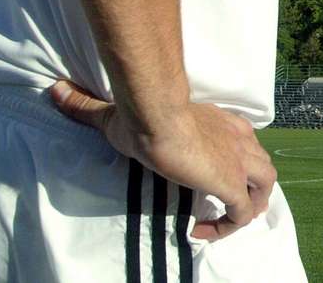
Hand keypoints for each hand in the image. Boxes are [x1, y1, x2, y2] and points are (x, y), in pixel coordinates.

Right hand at [50, 80, 275, 240]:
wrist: (157, 117)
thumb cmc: (143, 115)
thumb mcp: (117, 113)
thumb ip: (89, 106)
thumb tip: (57, 92)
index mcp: (222, 122)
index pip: (242, 139)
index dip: (233, 158)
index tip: (207, 176)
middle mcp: (238, 140)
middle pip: (261, 162)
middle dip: (253, 184)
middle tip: (231, 201)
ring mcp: (238, 162)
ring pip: (265, 184)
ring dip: (251, 204)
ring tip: (226, 219)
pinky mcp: (230, 184)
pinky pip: (243, 213)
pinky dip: (229, 226)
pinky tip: (202, 231)